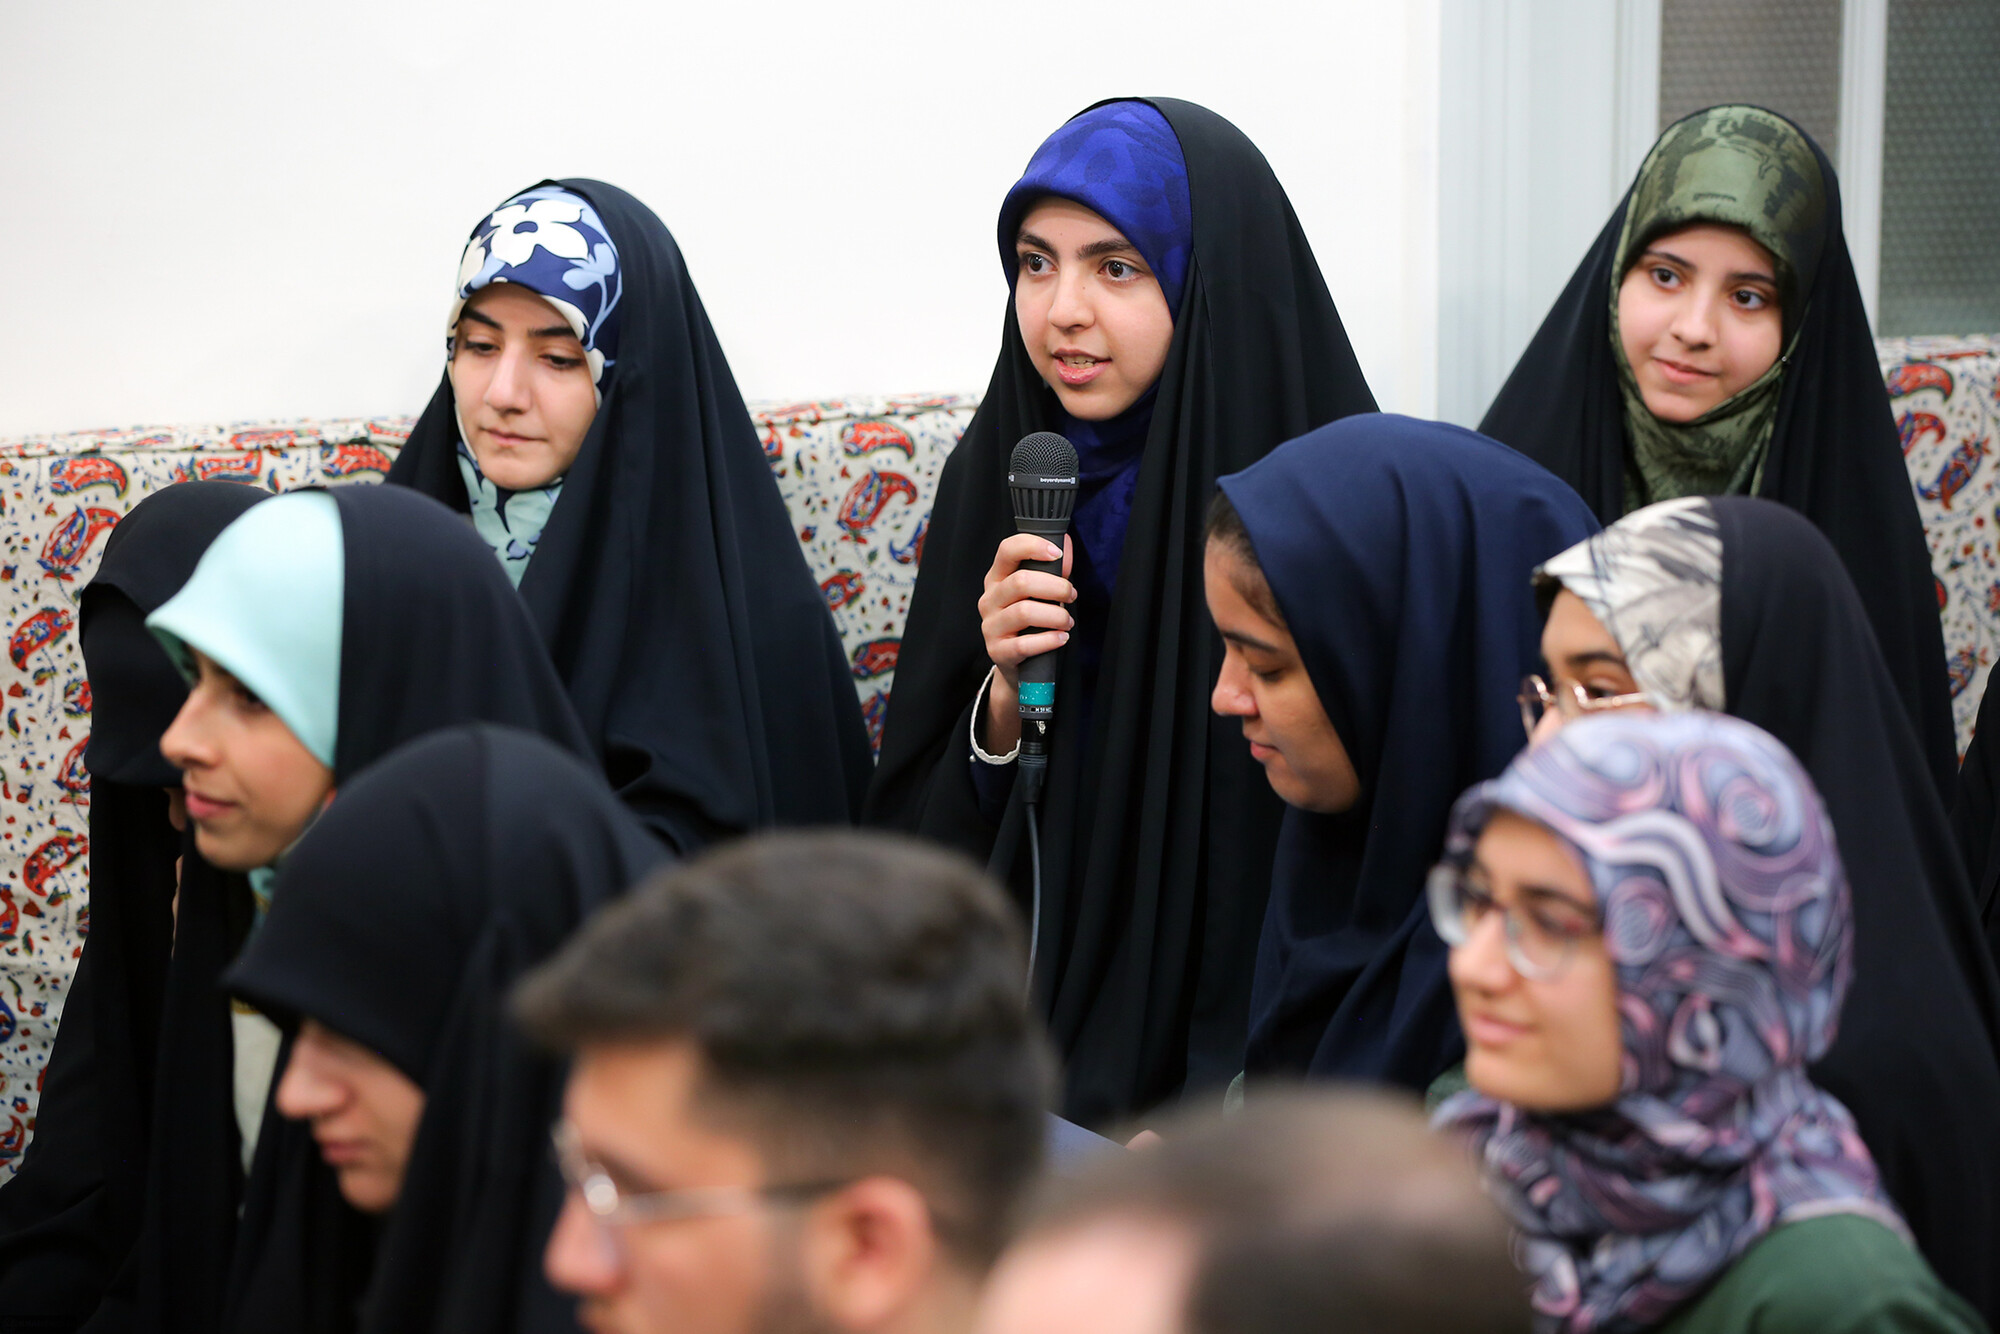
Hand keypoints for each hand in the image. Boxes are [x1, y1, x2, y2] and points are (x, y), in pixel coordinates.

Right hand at [978, 534, 1074, 755]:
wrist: (1017, 664)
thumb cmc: (1030, 623)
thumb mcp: (1040, 593)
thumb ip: (1053, 569)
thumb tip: (1066, 545)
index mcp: (997, 578)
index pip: (1007, 550)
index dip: (1032, 546)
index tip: (1056, 553)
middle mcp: (989, 599)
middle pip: (1021, 582)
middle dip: (1055, 587)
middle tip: (1071, 595)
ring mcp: (990, 625)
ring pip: (1024, 612)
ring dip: (1055, 615)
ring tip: (1068, 622)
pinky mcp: (997, 651)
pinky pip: (1025, 644)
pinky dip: (1049, 640)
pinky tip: (1061, 638)